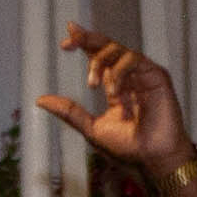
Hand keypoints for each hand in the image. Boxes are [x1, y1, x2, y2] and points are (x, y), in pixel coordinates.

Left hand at [33, 26, 192, 175]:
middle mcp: (130, 78)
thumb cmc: (128, 150)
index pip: (99, 57)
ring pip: (119, 50)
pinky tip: (114, 91)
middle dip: (87, 40)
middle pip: (107, 47)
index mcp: (116, 87)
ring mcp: (144, 75)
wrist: (153, 160)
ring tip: (92, 84)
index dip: (84, 42)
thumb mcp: (91, 128)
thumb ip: (69, 112)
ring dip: (100, 62)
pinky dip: (120, 71)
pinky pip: (134, 60)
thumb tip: (40, 100)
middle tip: (69, 42)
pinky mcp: (157, 76)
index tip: (66, 36)